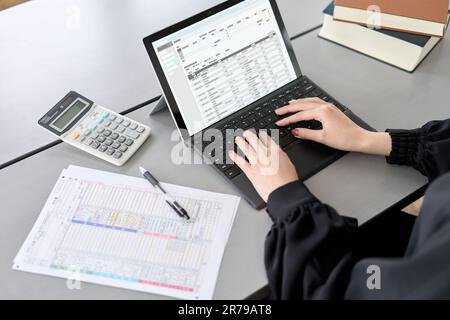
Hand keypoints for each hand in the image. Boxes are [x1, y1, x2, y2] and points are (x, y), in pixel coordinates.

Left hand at [228, 130, 297, 201]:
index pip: (267, 139)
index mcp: (276, 152)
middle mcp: (265, 155)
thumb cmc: (288, 181)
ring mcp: (257, 162)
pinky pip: (240, 161)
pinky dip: (234, 156)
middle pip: (255, 141)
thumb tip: (277, 156)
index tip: (259, 133)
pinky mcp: (250, 171)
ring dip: (240, 142)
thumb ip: (280, 157)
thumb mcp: (288, 164)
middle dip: (249, 135)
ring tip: (238, 139)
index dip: (262, 135)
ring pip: (246, 148)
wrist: (284, 192)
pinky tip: (231, 153)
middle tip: (246, 133)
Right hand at [275, 98, 391, 154]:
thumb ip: (306, 133)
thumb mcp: (322, 138)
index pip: (300, 115)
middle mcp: (325, 106)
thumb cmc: (344, 138)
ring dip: (298, 102)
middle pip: (302, 105)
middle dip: (289, 108)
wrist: (359, 138)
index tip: (279, 122)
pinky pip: (316, 102)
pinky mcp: (332, 109)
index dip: (288, 119)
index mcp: (322, 112)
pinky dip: (308, 102)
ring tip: (288, 104)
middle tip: (278, 112)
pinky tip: (305, 104)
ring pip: (309, 101)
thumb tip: (295, 131)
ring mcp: (329, 106)